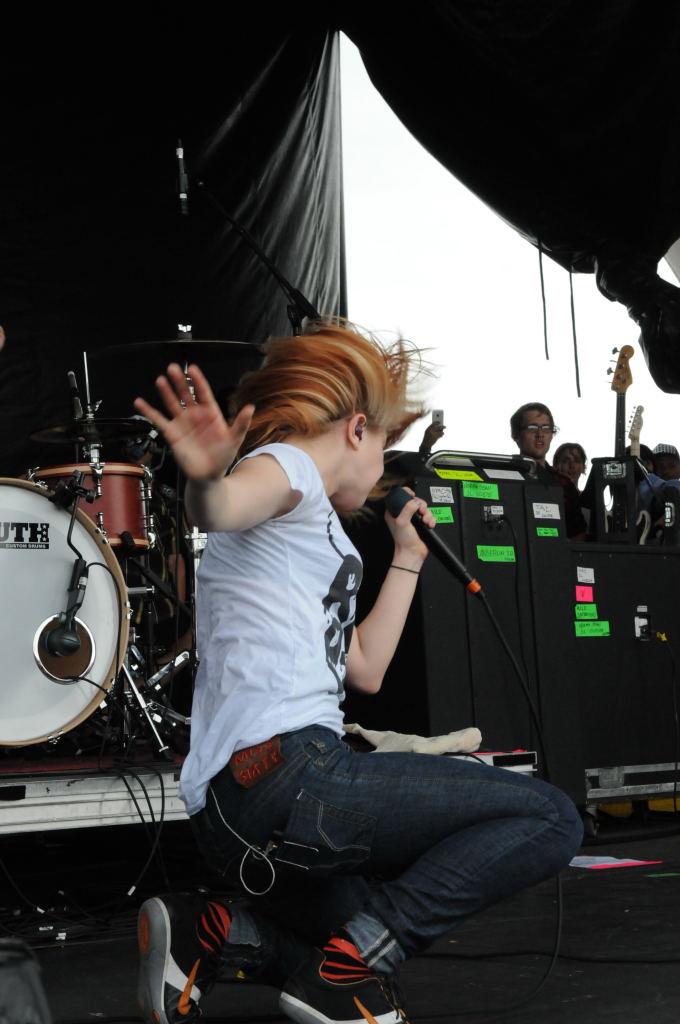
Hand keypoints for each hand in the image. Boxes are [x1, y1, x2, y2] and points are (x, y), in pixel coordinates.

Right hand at [134, 363, 253, 482]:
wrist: (208, 475)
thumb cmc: (222, 457)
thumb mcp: (234, 439)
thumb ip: (241, 423)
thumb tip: (250, 408)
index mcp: (211, 413)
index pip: (203, 392)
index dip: (198, 380)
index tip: (192, 369)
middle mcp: (195, 415)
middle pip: (185, 394)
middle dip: (179, 381)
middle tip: (172, 368)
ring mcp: (182, 423)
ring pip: (172, 403)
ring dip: (166, 391)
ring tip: (161, 380)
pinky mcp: (172, 433)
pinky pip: (158, 420)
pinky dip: (148, 411)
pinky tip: (140, 402)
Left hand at [384, 487, 434, 565]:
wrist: (413, 553)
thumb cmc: (403, 541)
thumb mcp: (402, 522)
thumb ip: (408, 509)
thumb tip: (416, 502)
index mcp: (394, 512)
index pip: (401, 496)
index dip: (408, 494)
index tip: (413, 496)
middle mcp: (403, 514)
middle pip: (415, 501)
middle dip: (421, 506)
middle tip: (421, 512)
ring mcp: (413, 519)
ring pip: (423, 508)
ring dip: (427, 514)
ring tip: (426, 521)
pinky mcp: (421, 523)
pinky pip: (429, 516)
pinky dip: (431, 519)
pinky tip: (429, 525)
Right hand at [421, 422, 445, 449]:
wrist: (426, 444)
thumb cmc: (427, 438)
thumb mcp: (427, 432)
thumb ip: (432, 428)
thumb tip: (439, 426)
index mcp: (428, 428)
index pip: (433, 423)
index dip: (437, 422)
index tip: (439, 422)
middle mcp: (431, 430)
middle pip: (438, 427)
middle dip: (442, 426)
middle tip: (445, 427)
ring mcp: (433, 434)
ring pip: (440, 431)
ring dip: (442, 431)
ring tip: (443, 432)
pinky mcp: (436, 437)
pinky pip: (441, 434)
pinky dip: (442, 435)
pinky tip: (442, 435)